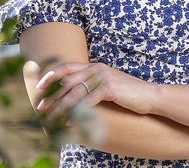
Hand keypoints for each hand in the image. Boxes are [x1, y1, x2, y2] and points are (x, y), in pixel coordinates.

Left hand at [35, 61, 157, 122]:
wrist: (150, 95)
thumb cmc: (128, 93)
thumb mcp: (107, 85)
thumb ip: (92, 85)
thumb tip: (73, 95)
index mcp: (94, 66)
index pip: (67, 67)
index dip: (51, 75)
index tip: (39, 86)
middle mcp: (96, 68)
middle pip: (67, 81)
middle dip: (52, 95)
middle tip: (40, 107)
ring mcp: (102, 77)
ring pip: (74, 92)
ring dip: (60, 107)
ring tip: (51, 118)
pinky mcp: (109, 88)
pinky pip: (87, 102)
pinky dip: (76, 113)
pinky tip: (69, 122)